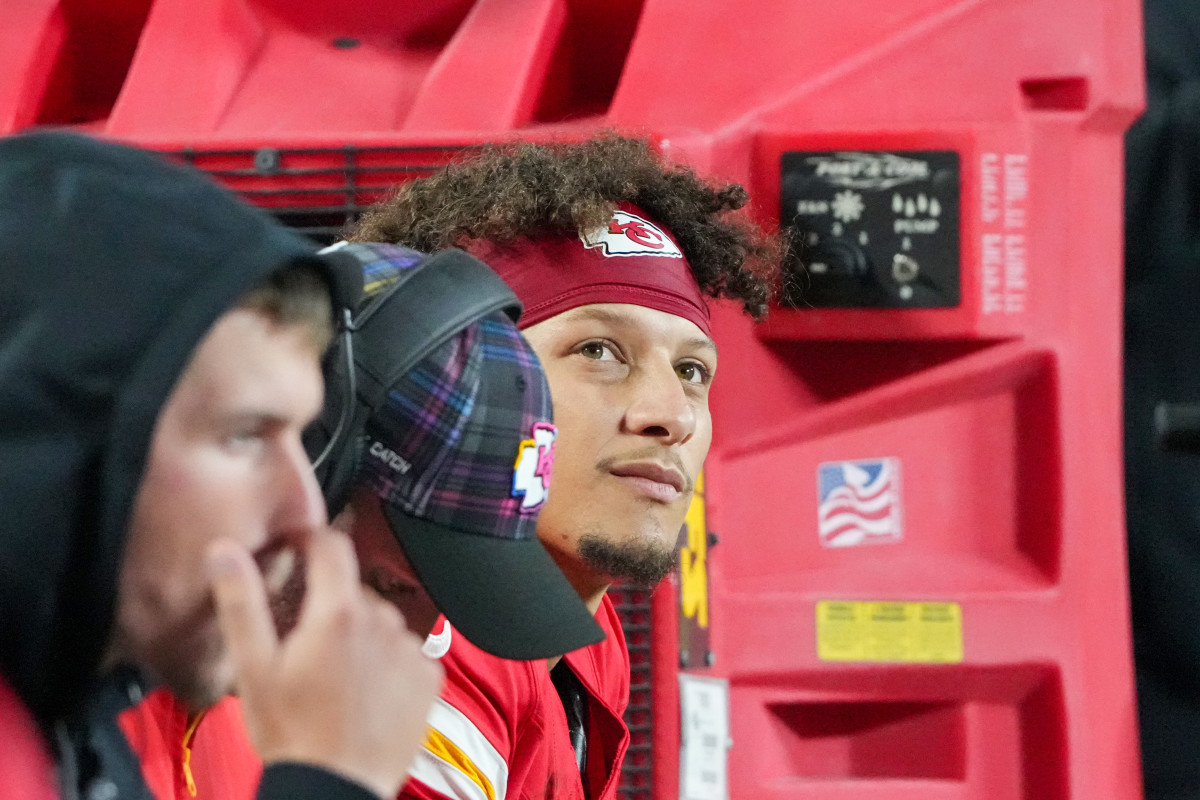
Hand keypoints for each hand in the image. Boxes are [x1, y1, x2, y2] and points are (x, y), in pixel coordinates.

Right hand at [207, 529, 441, 798]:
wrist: (335, 791)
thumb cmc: (289, 733)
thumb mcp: (253, 668)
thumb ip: (241, 602)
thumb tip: (225, 549)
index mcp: (337, 612)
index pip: (332, 544)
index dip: (311, 539)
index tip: (296, 549)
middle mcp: (382, 622)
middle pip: (352, 590)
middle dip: (327, 604)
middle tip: (302, 642)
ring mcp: (410, 649)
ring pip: (379, 621)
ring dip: (358, 634)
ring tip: (332, 676)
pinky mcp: (429, 677)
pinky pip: (405, 651)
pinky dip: (386, 661)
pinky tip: (364, 691)